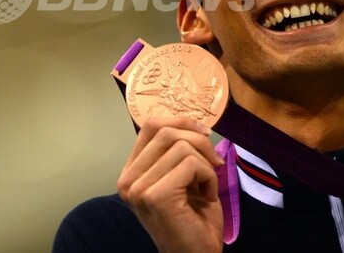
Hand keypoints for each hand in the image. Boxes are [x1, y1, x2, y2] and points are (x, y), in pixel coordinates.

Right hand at [117, 117, 224, 252]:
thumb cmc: (192, 221)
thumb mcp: (181, 178)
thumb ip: (176, 152)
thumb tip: (194, 123)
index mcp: (130, 172)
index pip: (150, 126)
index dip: (180, 121)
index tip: (205, 132)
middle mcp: (128, 180)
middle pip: (165, 131)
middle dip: (198, 141)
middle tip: (215, 163)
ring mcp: (139, 188)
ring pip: (181, 146)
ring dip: (205, 164)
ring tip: (207, 187)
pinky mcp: (156, 196)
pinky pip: (192, 164)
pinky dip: (209, 177)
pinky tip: (207, 197)